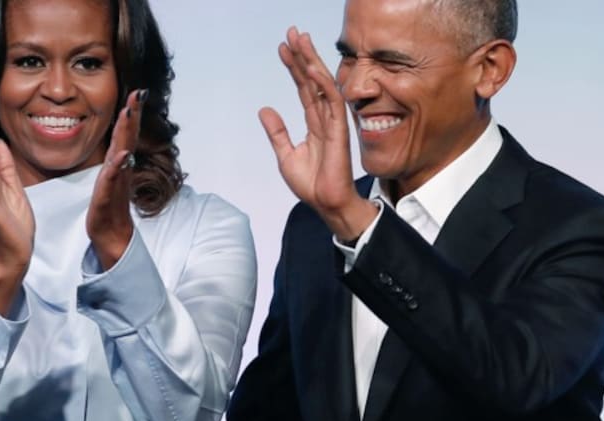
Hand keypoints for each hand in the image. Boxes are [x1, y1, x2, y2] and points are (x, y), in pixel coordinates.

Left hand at [86, 89, 147, 268]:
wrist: (111, 234)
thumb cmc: (108, 206)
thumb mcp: (109, 177)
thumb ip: (115, 159)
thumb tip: (120, 144)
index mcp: (119, 162)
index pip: (125, 133)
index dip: (131, 113)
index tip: (137, 92)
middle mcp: (121, 169)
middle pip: (127, 137)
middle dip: (133, 115)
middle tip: (139, 94)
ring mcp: (116, 181)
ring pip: (122, 152)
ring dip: (126, 133)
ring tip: (129, 114)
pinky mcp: (107, 196)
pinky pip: (112, 179)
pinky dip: (117, 166)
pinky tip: (122, 155)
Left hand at [261, 27, 375, 240]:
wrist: (325, 203)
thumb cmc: (311, 184)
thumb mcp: (285, 155)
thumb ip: (277, 132)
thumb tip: (264, 110)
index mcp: (313, 124)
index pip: (303, 89)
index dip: (293, 68)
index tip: (283, 49)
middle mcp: (324, 119)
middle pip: (313, 81)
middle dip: (303, 56)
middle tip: (293, 33)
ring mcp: (333, 123)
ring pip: (323, 85)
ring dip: (312, 62)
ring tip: (300, 41)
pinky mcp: (339, 130)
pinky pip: (332, 101)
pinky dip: (323, 83)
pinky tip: (311, 68)